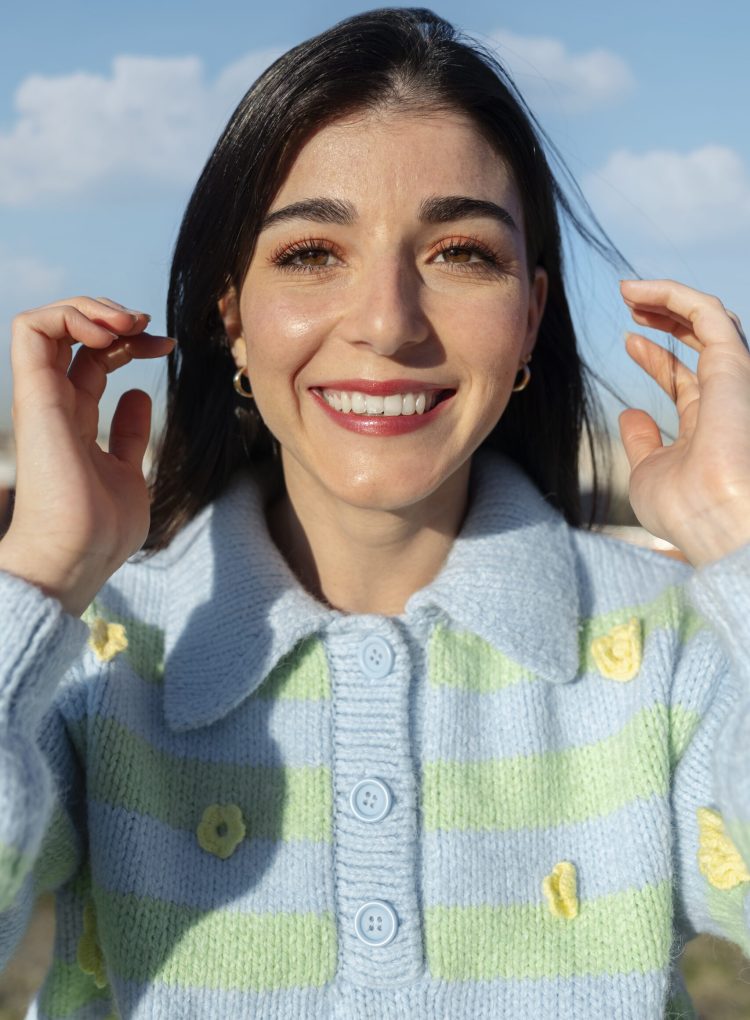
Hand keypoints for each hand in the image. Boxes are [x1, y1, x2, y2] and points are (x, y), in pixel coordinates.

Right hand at [0, 296, 174, 613]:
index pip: (94, 359)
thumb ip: (128, 434)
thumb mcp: (128, 471)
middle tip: (149, 327)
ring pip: (47, 321)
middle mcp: (55, 404)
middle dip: (114, 317)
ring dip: (91, 308)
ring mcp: (42, 398)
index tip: (168, 346)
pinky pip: (31, 329)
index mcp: (75, 420)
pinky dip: (70, 314)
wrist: (77, 558)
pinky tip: (109, 332)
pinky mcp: (34, 397)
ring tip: (130, 323)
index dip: (131, 342)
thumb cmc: (101, 530)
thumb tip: (138, 395)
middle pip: (73, 334)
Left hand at [618, 278, 749, 567]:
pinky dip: (672, 294)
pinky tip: (638, 292)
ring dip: (667, 299)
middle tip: (630, 305)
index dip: (657, 358)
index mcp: (709, 426)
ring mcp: (733, 379)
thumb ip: (642, 441)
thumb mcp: (650, 471)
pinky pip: (705, 312)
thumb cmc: (684, 508)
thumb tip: (629, 412)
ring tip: (628, 291)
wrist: (713, 518)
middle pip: (699, 343)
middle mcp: (726, 399)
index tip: (629, 341)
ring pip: (706, 318)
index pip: (684, 380)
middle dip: (666, 319)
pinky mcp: (733, 362)